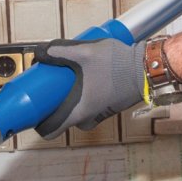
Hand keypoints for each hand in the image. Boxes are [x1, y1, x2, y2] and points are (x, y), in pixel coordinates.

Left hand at [32, 38, 146, 139]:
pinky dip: (82, 98)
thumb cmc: (117, 64)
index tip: (34, 110)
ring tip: (64, 82)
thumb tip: (39, 52)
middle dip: (53, 108)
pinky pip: (90, 108)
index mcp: (79, 111)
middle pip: (63, 121)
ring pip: (77, 114)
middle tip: (48, 91)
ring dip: (69, 102)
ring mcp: (100, 114)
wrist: (147, 68)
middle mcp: (88, 118)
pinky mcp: (109, 106)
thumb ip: (59, 50)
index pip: (51, 130)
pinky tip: (83, 80)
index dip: (39, 123)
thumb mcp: (83, 51)